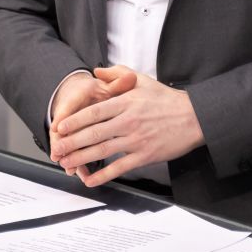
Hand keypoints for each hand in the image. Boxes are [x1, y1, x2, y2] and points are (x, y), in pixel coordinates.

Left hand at [52, 65, 204, 187]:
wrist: (194, 118)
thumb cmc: (166, 100)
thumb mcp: (142, 80)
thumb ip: (117, 74)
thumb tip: (96, 71)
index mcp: (125, 102)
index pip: (93, 112)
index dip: (74, 121)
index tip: (59, 127)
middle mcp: (128, 121)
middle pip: (93, 133)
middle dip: (71, 142)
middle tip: (56, 149)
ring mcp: (136, 140)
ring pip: (103, 150)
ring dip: (81, 158)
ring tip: (65, 163)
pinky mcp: (145, 156)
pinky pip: (120, 167)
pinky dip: (103, 175)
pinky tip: (90, 180)